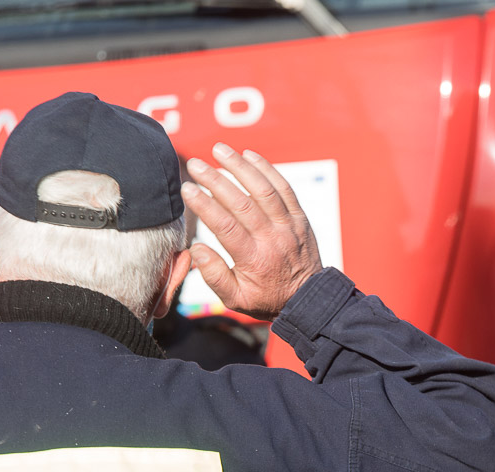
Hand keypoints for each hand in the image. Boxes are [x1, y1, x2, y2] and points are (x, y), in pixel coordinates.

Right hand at [181, 143, 322, 320]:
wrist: (307, 299)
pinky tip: (249, 155)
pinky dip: (267, 169)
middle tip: (195, 163)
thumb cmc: (266, 298)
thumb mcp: (236, 299)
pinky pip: (284, 188)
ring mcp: (288, 226)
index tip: (187, 188)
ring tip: (219, 150)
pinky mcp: (299, 218)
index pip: (226, 226)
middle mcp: (272, 239)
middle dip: (216, 180)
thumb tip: (196, 248)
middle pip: (242, 203)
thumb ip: (214, 275)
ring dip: (241, 166)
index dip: (205, 205)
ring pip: (264, 189)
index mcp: (254, 259)